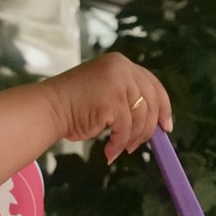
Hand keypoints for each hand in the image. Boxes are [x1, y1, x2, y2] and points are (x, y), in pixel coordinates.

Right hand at [41, 53, 172, 161]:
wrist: (49, 108)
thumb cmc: (75, 104)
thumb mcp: (107, 91)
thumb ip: (128, 97)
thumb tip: (155, 122)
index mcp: (121, 63)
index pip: (152, 84)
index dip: (164, 106)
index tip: (166, 126)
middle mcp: (122, 69)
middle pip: (151, 103)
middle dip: (148, 128)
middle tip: (139, 145)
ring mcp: (118, 84)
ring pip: (140, 119)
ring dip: (132, 139)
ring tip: (121, 148)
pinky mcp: (112, 102)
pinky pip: (125, 130)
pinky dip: (119, 144)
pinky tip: (110, 152)